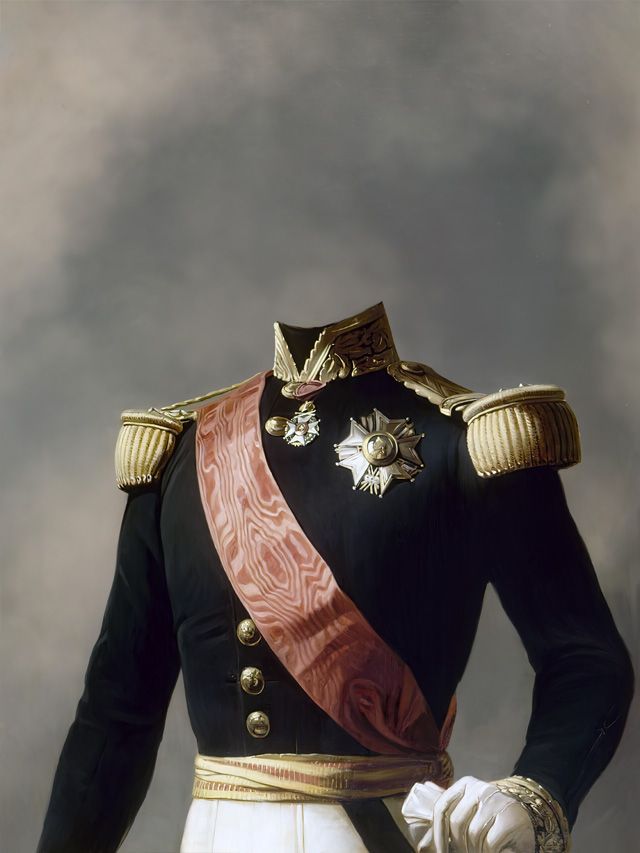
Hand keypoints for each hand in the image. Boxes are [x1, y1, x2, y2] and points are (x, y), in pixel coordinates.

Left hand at [401, 775, 535, 851]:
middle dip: (458, 846)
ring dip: (474, 850)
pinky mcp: (510, 818)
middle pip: (456, 823)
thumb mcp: (472, 805)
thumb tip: (425, 787)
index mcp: (466, 784)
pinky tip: (492, 851)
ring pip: (472, 834)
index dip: (437, 833)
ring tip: (479, 850)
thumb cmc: (493, 816)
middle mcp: (480, 788)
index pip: (442, 807)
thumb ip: (451, 800)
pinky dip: (488, 852)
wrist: (528, 817)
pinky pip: (489, 842)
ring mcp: (496, 801)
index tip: (439, 851)